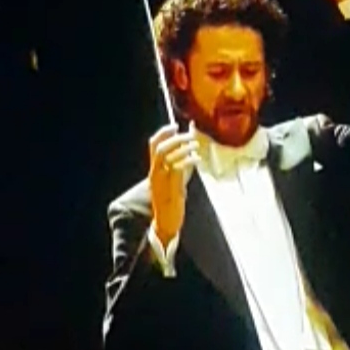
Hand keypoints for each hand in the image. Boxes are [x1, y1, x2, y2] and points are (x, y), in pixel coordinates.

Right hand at [148, 122, 200, 247]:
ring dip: (182, 147)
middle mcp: (155, 174)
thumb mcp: (176, 181)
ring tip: (195, 145)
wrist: (165, 224)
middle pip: (158, 147)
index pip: (153, 145)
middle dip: (175, 138)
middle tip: (189, 135)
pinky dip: (187, 160)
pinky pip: (176, 169)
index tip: (174, 126)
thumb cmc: (172, 202)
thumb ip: (182, 166)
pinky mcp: (170, 188)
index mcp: (154, 170)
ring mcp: (161, 181)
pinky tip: (197, 159)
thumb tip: (191, 151)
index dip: (163, 133)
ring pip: (165, 156)